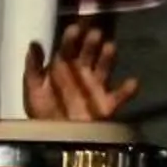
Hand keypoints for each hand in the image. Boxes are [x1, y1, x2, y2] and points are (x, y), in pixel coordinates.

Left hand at [24, 22, 139, 121]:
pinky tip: (133, 82)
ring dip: (108, 58)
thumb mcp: (33, 88)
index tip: (75, 28)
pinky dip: (128, 90)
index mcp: (64, 66)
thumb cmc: (42, 111)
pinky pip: (120, 96)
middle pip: (89, 53)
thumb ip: (33, 67)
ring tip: (110, 47)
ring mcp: (96, 87)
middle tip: (95, 33)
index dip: (72, 37)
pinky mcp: (107, 104)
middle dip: (92, 43)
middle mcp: (82, 73)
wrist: (53, 138)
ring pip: (105, 68)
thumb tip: (34, 43)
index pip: (68, 47)